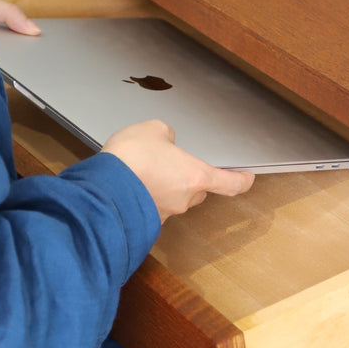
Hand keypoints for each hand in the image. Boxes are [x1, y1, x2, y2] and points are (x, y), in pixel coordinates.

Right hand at [102, 119, 253, 221]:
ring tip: (147, 167)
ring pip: (175, 197)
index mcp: (196, 176)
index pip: (231, 184)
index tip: (248, 177)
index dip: (242, 180)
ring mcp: (166, 212)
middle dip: (191, 175)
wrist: (101, 189)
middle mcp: (185, 198)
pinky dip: (149, 193)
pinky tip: (134, 180)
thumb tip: (166, 142)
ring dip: (167, 184)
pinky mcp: (146, 219)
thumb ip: (167, 135)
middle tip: (176, 160)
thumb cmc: (131, 159)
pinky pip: (154, 204)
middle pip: (200, 189)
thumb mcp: (153, 129)